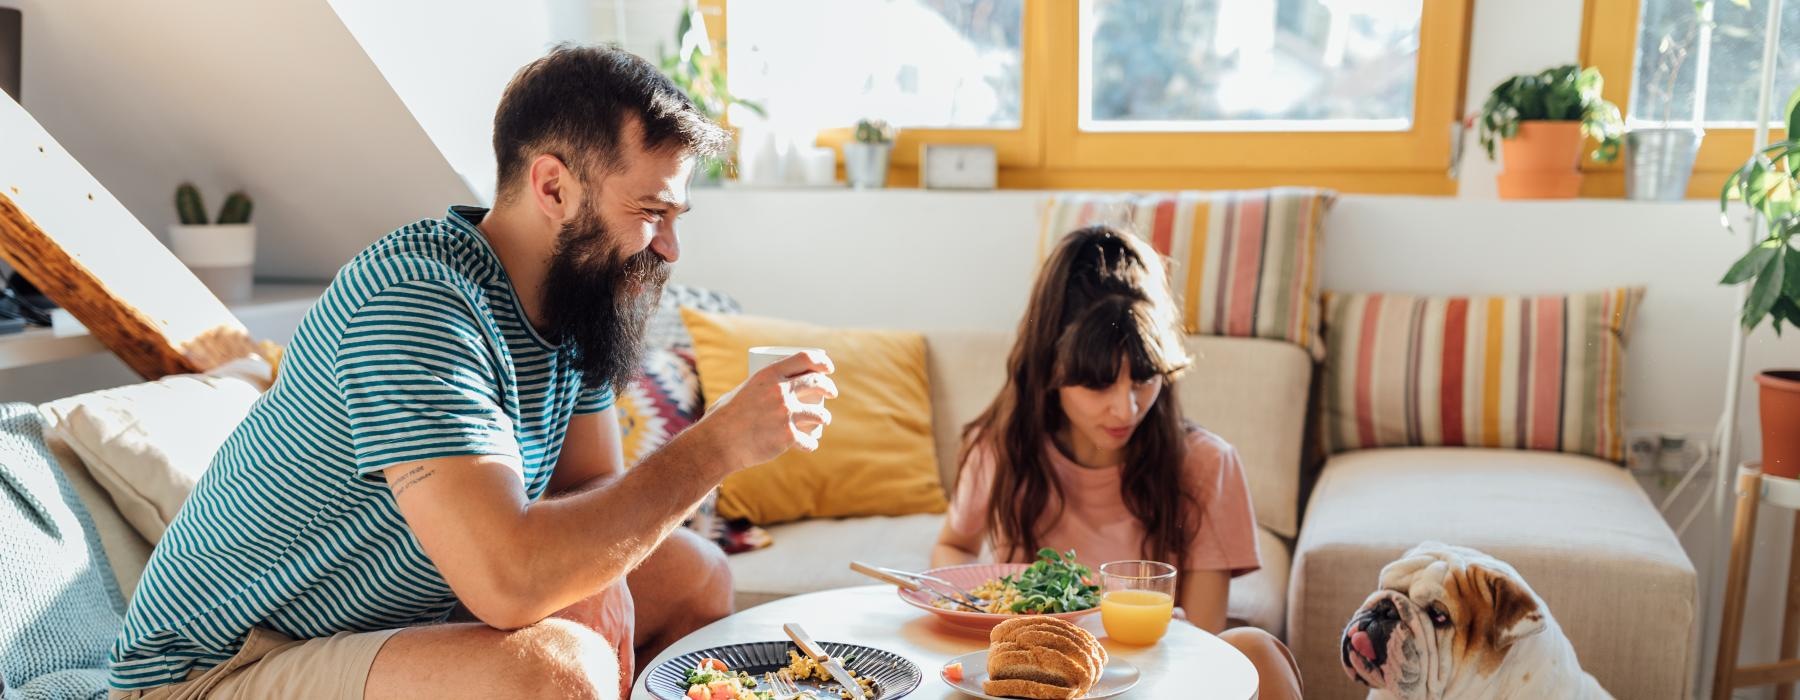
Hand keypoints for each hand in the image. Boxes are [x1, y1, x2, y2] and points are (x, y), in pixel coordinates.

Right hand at [692, 349, 836, 471]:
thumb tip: (774, 388)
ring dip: (824, 417)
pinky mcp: (787, 436)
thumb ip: (760, 389)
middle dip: (829, 387)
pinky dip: (809, 443)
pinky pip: (808, 440)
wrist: (717, 443)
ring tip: (824, 420)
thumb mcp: (741, 392)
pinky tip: (809, 444)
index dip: (821, 361)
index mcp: (768, 375)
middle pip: (816, 383)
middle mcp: (780, 391)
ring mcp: (785, 414)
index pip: (804, 358)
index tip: (828, 367)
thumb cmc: (723, 418)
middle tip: (831, 392)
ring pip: (819, 414)